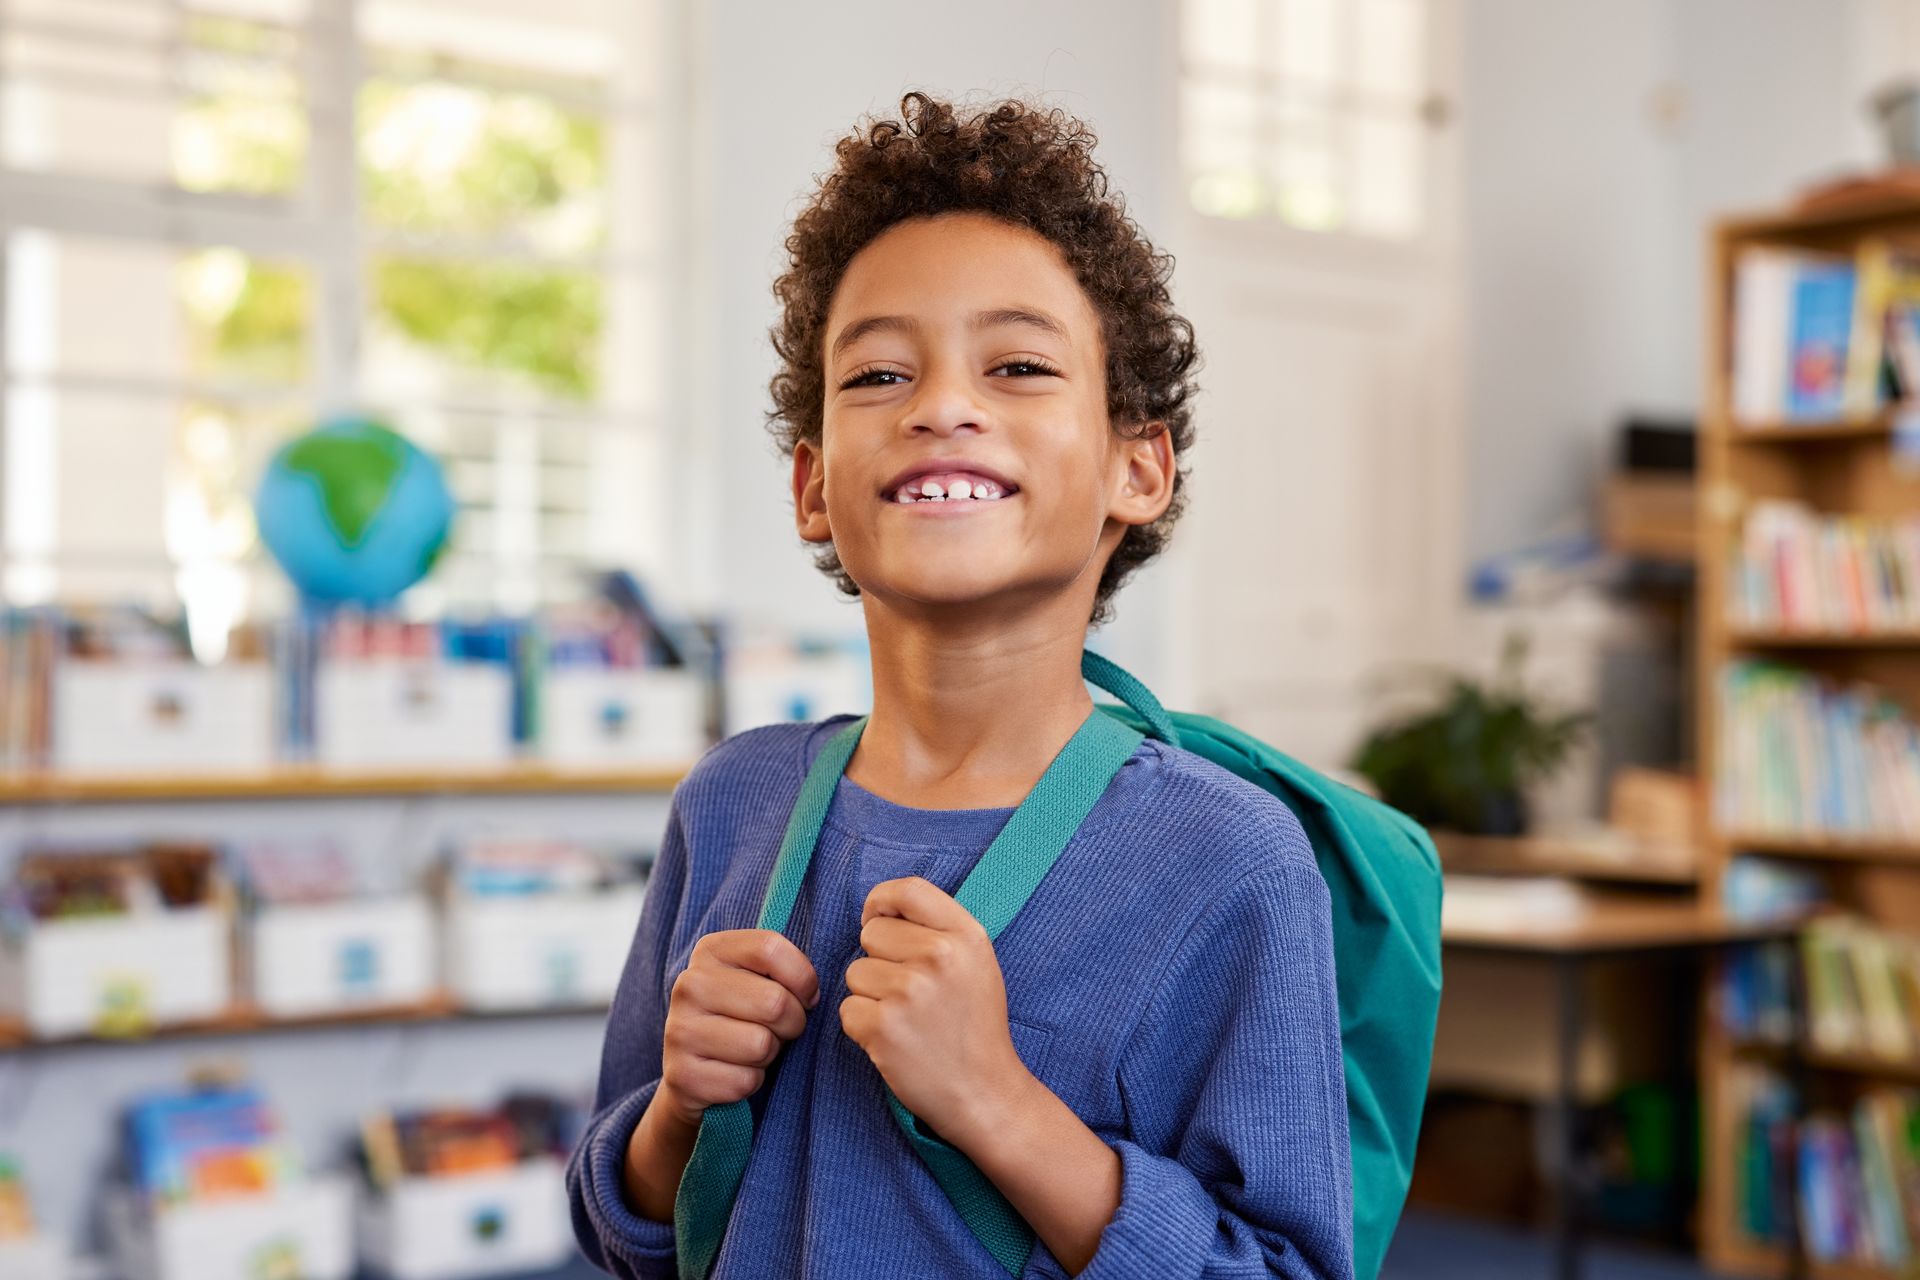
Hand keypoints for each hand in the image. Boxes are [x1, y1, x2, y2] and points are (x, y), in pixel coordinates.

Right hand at [655, 928, 820, 1128]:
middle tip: (780, 1029)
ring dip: (770, 1054)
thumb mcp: (760, 980)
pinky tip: (734, 1073)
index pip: (770, 949)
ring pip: (760, 1045)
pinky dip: (751, 1082)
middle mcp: (689, 985)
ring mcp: (679, 1030)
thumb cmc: (743, 1017)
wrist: (694, 1071)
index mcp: (710, 951)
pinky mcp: (682, 1075)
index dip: (802, 977)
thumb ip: (785, 969)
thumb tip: (813, 995)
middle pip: (774, 1002)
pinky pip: (745, 1081)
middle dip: (792, 1023)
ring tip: (753, 1050)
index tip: (805, 996)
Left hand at [839, 876, 1030, 1146]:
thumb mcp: (977, 963)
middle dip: (880, 961)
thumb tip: (879, 911)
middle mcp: (939, 957)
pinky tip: (895, 1041)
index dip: (882, 902)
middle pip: (872, 934)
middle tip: (913, 995)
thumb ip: (938, 929)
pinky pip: (848, 1009)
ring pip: (855, 973)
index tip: (879, 921)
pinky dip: (864, 1027)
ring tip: (907, 1020)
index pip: (908, 889)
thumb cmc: (974, 1026)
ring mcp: (909, 992)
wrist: (985, 1093)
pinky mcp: (883, 1027)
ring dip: (872, 997)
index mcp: (965, 935)